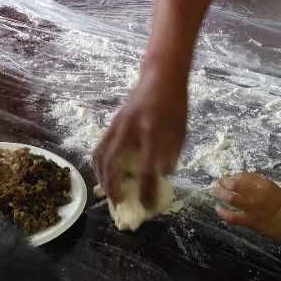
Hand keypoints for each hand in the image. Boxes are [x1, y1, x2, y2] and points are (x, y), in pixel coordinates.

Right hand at [92, 70, 186, 205]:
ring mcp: (118, 124)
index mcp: (152, 131)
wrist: (161, 75)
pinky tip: (105, 173)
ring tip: (109, 191)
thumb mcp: (181, 130)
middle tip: (119, 202)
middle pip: (113, 163)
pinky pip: (100, 146)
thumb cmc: (175, 103)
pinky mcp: (113, 122)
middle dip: (114, 187)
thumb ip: (172, 154)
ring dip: (101, 176)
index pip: (146, 169)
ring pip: (100, 155)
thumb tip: (162, 176)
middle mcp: (131, 128)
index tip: (149, 205)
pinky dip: (99, 163)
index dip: (147, 191)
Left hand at [213, 173, 280, 238]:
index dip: (233, 176)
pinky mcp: (249, 221)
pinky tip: (217, 209)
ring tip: (216, 190)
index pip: (243, 177)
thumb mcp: (273, 188)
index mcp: (264, 184)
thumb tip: (243, 176)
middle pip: (234, 185)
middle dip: (224, 182)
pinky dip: (223, 213)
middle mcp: (256, 195)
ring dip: (221, 193)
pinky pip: (232, 217)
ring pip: (231, 198)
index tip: (229, 177)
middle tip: (219, 181)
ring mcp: (252, 208)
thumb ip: (259, 181)